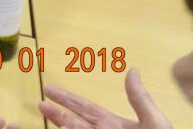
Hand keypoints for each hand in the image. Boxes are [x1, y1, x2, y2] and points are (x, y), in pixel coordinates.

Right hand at [40, 69, 171, 127]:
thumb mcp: (154, 122)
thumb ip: (140, 99)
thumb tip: (132, 71)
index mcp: (114, 124)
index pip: (86, 108)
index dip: (68, 98)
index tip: (49, 88)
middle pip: (73, 121)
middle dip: (56, 112)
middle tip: (40, 102)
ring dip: (58, 123)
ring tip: (43, 110)